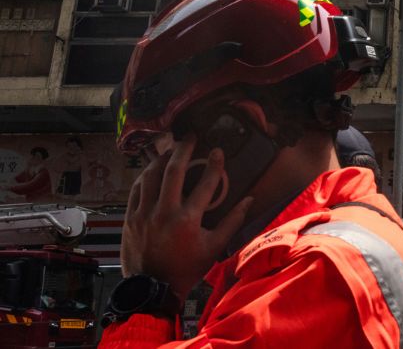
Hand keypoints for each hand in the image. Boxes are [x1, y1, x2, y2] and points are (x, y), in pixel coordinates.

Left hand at [121, 136, 252, 298]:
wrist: (153, 288)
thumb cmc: (186, 268)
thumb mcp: (214, 247)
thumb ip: (232, 222)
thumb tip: (249, 201)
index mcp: (188, 220)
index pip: (205, 184)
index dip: (214, 165)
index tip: (218, 151)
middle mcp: (164, 213)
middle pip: (173, 172)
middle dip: (183, 150)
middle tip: (190, 137)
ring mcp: (144, 214)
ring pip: (150, 177)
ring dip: (161, 159)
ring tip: (170, 150)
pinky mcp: (130, 218)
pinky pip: (136, 190)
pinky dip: (144, 176)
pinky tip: (152, 170)